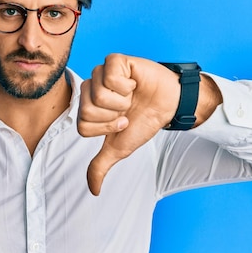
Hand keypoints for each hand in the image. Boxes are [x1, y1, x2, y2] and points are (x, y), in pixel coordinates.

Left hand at [77, 54, 181, 195]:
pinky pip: (109, 76)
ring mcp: (101, 73)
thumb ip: (101, 166)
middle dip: (113, 116)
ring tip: (131, 96)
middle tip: (126, 109)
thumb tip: (94, 191)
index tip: (121, 122)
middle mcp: (90, 88)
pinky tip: (134, 83)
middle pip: (87, 111)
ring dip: (122, 101)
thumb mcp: (119, 148)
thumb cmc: (142, 122)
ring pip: (98, 95)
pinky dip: (126, 85)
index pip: (82, 125)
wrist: (169, 105)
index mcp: (86, 108)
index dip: (106, 128)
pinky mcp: (114, 61)